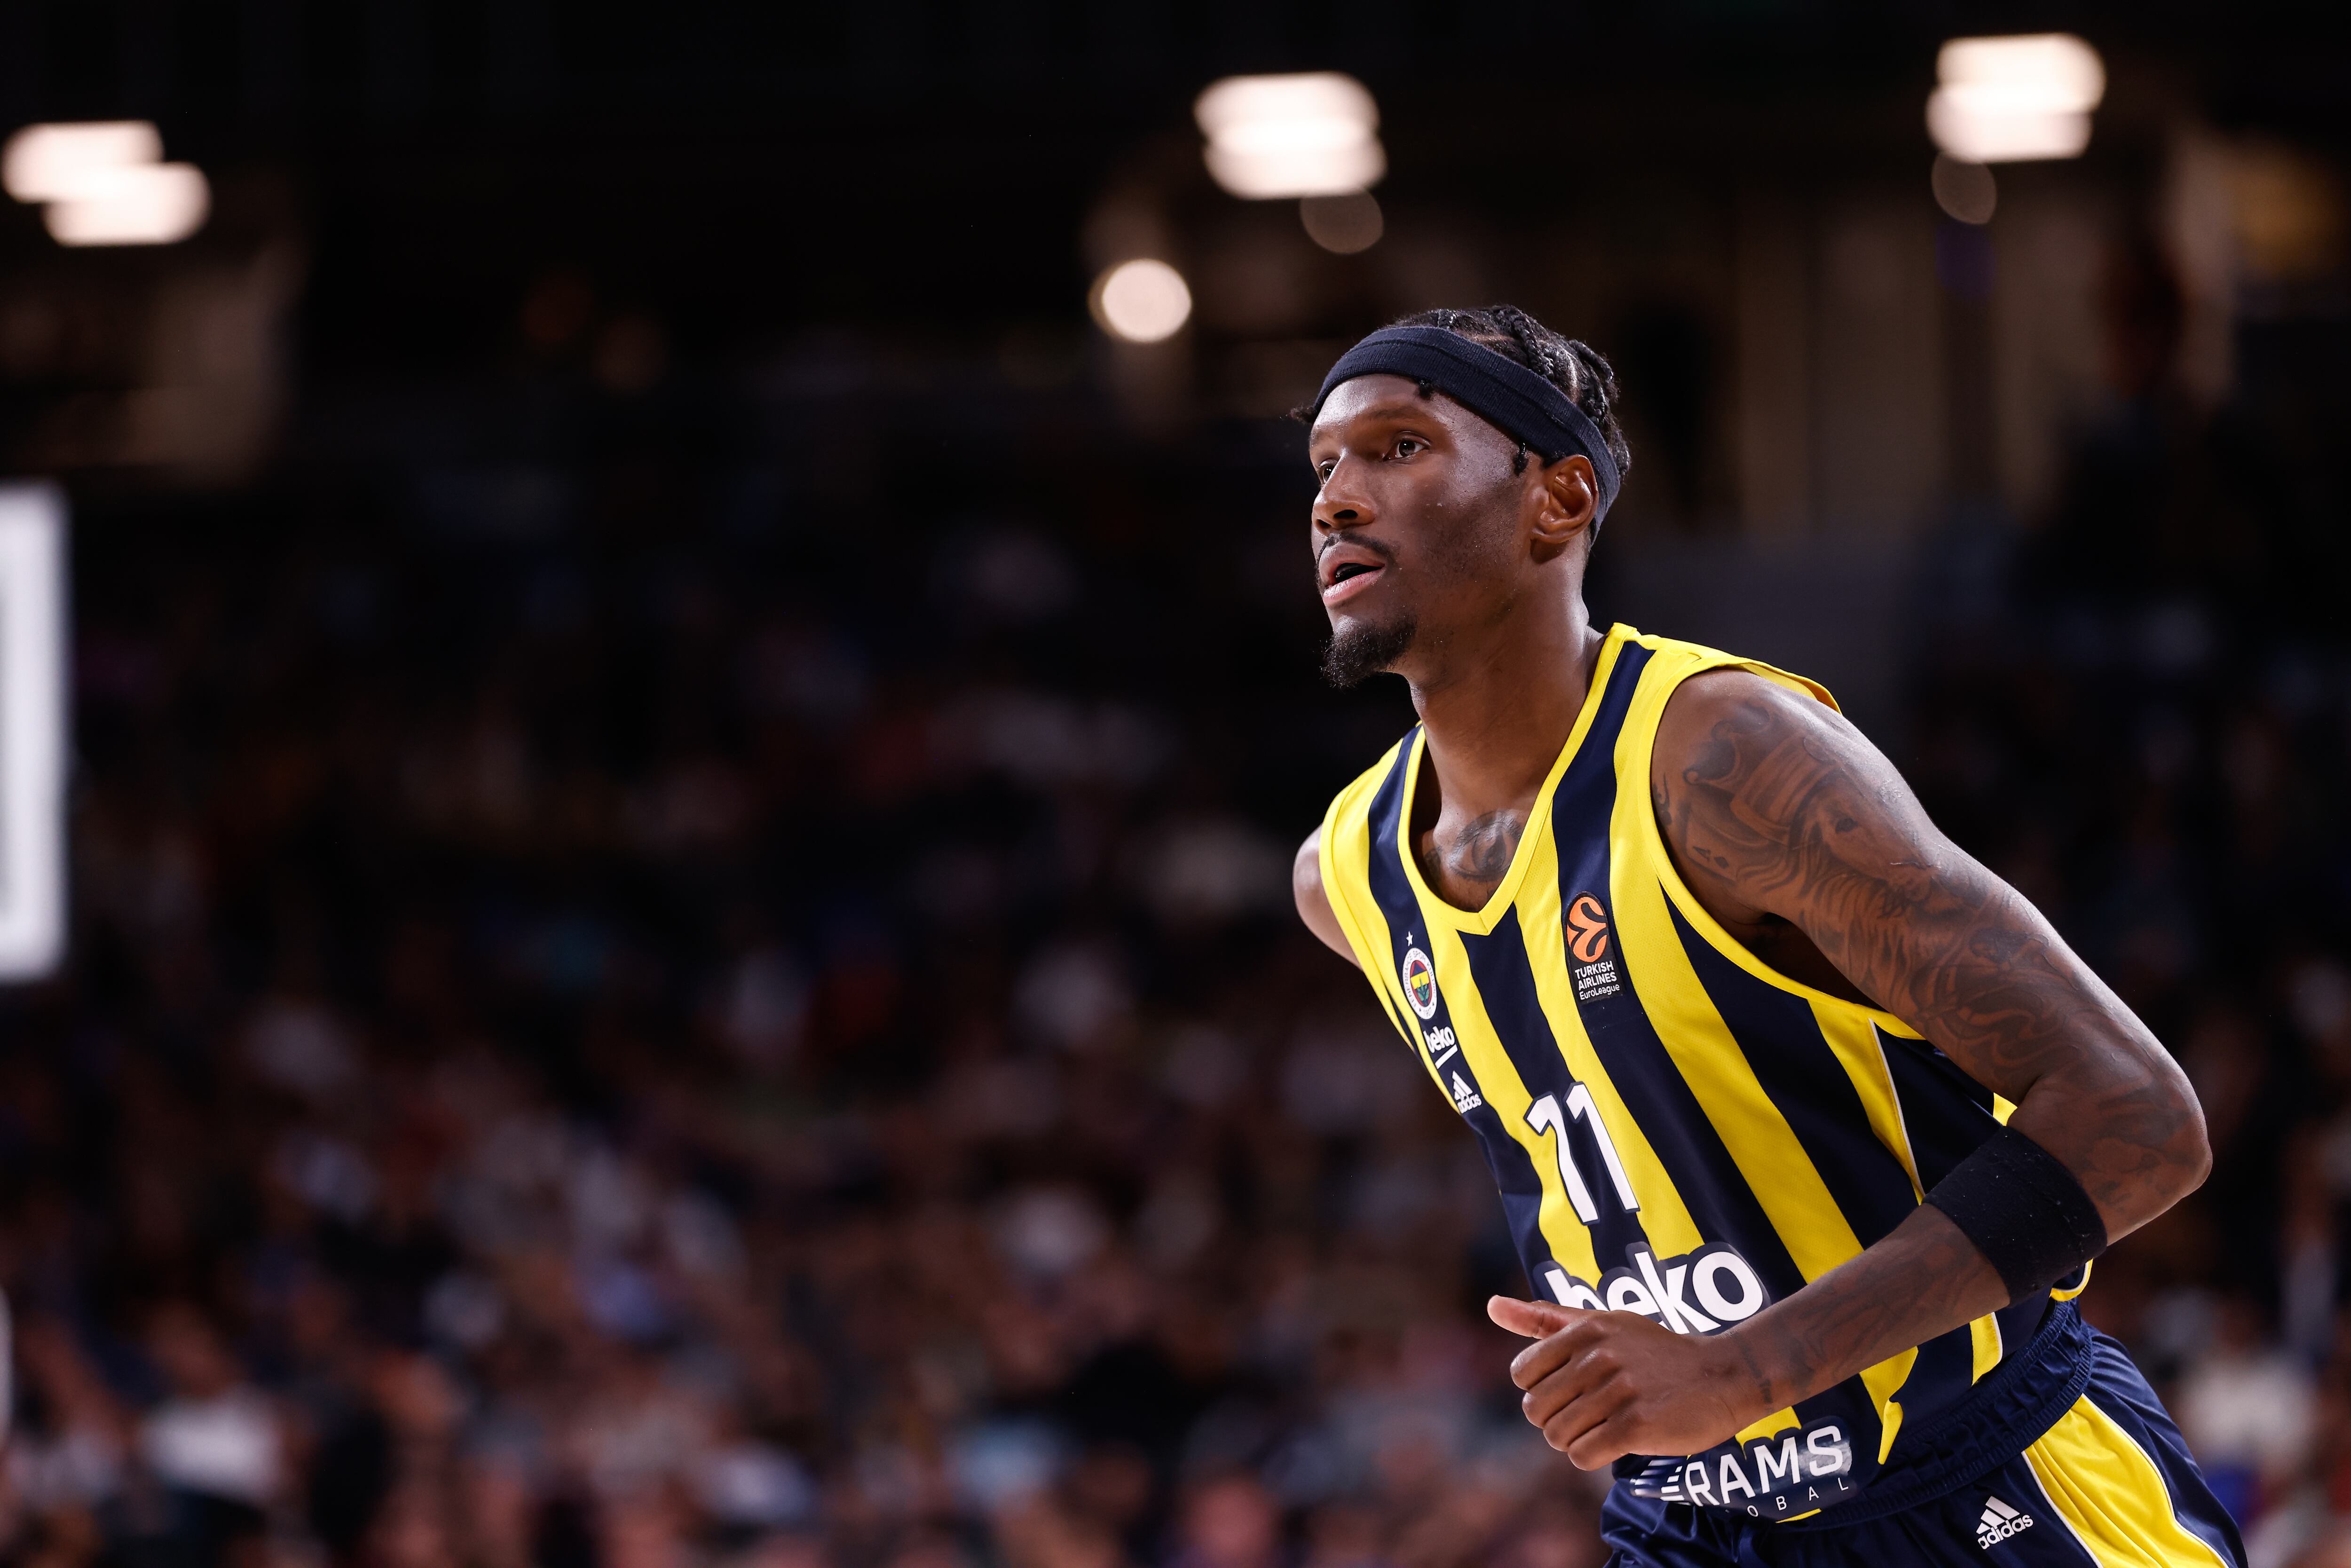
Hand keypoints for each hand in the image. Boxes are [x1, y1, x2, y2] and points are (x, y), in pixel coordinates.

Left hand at [1488, 1296, 1766, 1467]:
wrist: (1722, 1375)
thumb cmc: (1654, 1352)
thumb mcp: (1602, 1323)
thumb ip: (1545, 1318)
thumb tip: (1491, 1305)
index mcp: (1585, 1329)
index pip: (1522, 1373)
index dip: (1541, 1389)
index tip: (1570, 1389)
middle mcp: (1598, 1356)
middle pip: (1536, 1409)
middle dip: (1555, 1420)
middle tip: (1589, 1414)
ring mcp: (1618, 1390)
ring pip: (1556, 1436)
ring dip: (1575, 1440)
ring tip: (1603, 1426)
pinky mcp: (1636, 1425)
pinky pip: (1581, 1455)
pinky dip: (1591, 1456)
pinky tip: (1614, 1442)